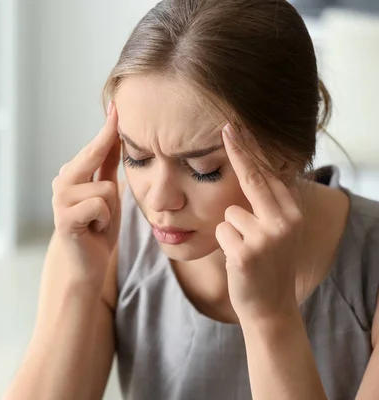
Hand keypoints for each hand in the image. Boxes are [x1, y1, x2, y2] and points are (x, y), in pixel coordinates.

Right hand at [51, 102, 121, 283]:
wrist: (87, 264)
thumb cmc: (98, 227)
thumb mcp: (108, 192)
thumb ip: (109, 164)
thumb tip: (115, 133)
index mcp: (72, 173)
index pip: (95, 147)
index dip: (108, 129)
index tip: (116, 104)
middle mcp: (62, 181)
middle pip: (97, 159)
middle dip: (110, 175)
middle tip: (105, 199)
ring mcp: (60, 198)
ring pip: (106, 188)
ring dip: (111, 210)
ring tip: (99, 222)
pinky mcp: (64, 217)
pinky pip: (100, 206)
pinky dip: (105, 220)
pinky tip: (94, 230)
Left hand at [216, 124, 303, 325]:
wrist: (270, 307)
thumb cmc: (268, 266)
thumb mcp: (277, 233)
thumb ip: (268, 205)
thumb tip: (253, 171)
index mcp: (292, 214)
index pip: (268, 175)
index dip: (250, 151)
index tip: (237, 129)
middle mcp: (284, 221)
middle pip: (253, 178)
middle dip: (238, 150)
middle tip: (226, 126)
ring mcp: (266, 237)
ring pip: (228, 213)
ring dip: (229, 230)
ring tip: (244, 250)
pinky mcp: (246, 252)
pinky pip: (221, 231)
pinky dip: (223, 244)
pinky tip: (238, 261)